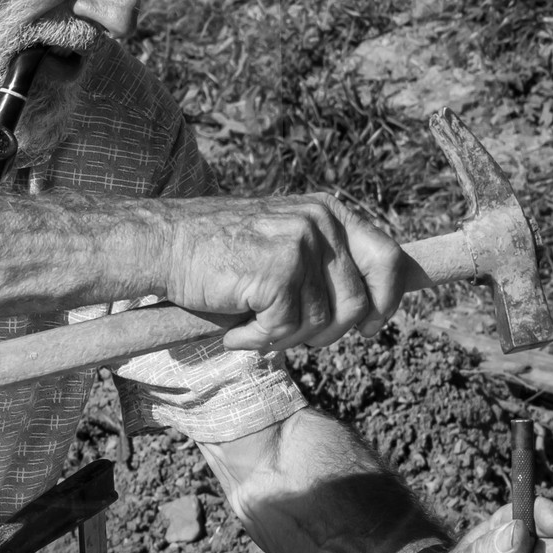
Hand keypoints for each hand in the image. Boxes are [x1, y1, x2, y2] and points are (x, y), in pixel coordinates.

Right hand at [163, 194, 404, 352]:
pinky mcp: (277, 272)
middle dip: (330, 333)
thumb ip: (324, 263)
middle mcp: (319, 222)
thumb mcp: (284, 242)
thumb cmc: (220, 252)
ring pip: (321, 322)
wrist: (165, 244)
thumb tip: (369, 309)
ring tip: (252, 328)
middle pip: (357, 301)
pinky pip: (286, 330)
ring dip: (286, 338)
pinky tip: (235, 331)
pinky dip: (258, 340)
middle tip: (295, 337)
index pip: (387, 257)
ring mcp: (300, 245)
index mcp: (327, 212)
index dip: (387, 299)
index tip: (371, 326)